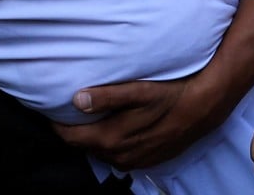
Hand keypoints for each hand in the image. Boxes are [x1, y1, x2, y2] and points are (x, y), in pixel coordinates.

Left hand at [52, 74, 220, 170]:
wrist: (203, 109)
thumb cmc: (171, 95)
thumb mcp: (139, 91)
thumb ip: (107, 97)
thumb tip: (76, 100)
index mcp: (111, 139)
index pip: (70, 137)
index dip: (57, 123)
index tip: (50, 108)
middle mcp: (118, 156)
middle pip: (83, 145)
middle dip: (73, 129)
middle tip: (68, 109)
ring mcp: (132, 161)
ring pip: (99, 151)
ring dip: (93, 136)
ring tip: (91, 116)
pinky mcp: (143, 161)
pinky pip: (116, 156)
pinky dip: (110, 142)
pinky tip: (115, 126)